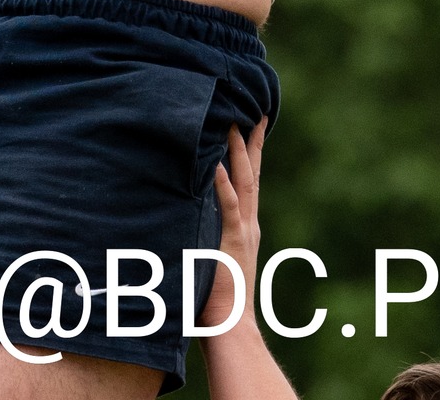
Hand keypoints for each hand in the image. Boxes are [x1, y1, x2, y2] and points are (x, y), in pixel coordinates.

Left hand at [200, 120, 264, 331]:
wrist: (231, 329)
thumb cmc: (216, 302)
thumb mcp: (214, 261)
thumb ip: (207, 239)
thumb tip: (186, 219)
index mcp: (246, 227)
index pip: (251, 181)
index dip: (252, 153)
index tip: (253, 124)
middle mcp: (249, 224)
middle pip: (254, 173)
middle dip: (253, 141)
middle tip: (253, 110)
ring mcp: (242, 231)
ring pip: (244, 182)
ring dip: (239, 151)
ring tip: (234, 122)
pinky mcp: (231, 241)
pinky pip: (228, 206)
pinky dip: (222, 183)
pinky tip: (215, 163)